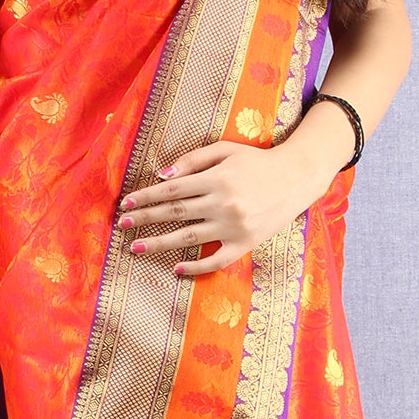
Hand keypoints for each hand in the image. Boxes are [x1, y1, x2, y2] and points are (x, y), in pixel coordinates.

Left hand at [116, 136, 335, 277]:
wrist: (296, 178)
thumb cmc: (257, 161)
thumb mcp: (225, 150)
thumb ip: (193, 160)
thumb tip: (160, 175)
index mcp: (217, 178)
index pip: (172, 189)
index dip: (147, 196)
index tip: (127, 203)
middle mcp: (223, 203)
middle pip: (175, 213)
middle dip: (145, 219)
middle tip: (122, 225)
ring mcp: (234, 226)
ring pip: (188, 238)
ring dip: (159, 243)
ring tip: (136, 247)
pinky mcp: (245, 243)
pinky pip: (216, 260)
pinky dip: (196, 267)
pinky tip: (176, 268)